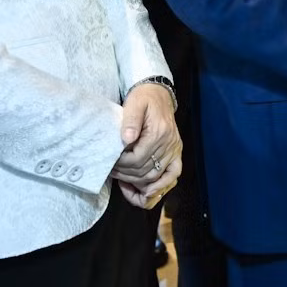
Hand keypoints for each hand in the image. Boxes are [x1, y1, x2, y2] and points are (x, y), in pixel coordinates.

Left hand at [112, 82, 181, 207]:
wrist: (159, 94)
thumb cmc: (144, 98)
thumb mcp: (134, 104)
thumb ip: (130, 121)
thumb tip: (126, 139)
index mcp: (159, 133)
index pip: (138, 159)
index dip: (122, 165)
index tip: (110, 163)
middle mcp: (170, 144)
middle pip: (146, 171)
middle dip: (126, 175)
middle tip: (112, 171)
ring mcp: (174, 151)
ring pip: (156, 178)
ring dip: (138, 184)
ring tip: (123, 180)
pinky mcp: (176, 154)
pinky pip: (172, 177)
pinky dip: (160, 188)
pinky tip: (145, 193)